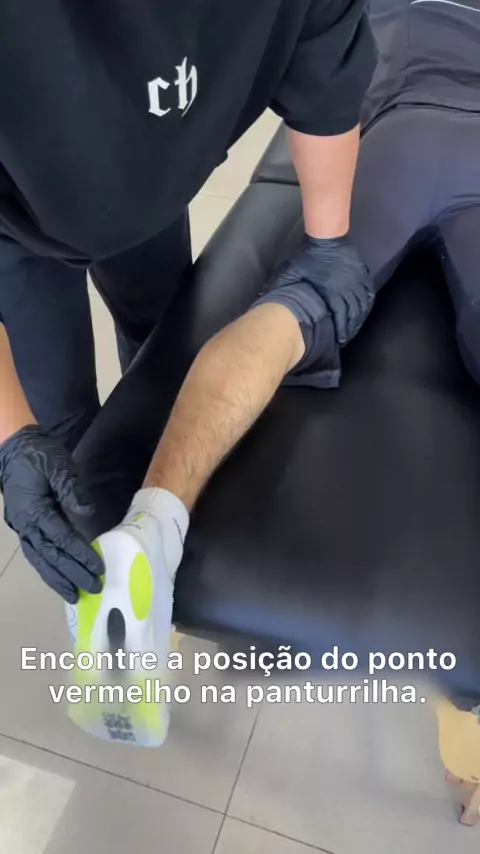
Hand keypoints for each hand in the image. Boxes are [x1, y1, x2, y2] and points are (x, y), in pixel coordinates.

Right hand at [0, 425, 103, 602]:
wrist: (14, 447)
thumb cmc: (38, 454)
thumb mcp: (58, 465)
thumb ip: (71, 489)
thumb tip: (86, 513)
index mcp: (35, 510)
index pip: (62, 539)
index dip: (80, 555)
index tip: (98, 568)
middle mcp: (26, 524)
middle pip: (50, 556)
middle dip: (72, 574)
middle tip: (93, 588)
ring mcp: (21, 527)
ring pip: (39, 559)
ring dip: (56, 579)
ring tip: (73, 596)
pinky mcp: (23, 526)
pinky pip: (35, 553)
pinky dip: (46, 568)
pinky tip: (57, 578)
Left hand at [272, 234, 373, 344]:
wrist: (325, 236)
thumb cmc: (307, 257)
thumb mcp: (291, 273)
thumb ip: (284, 289)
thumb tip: (269, 304)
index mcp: (331, 291)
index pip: (340, 316)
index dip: (341, 330)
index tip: (339, 341)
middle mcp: (347, 288)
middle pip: (354, 313)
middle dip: (351, 327)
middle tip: (346, 338)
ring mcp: (356, 280)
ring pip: (363, 304)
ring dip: (359, 318)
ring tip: (354, 328)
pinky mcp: (362, 273)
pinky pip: (368, 292)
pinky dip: (366, 304)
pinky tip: (363, 311)